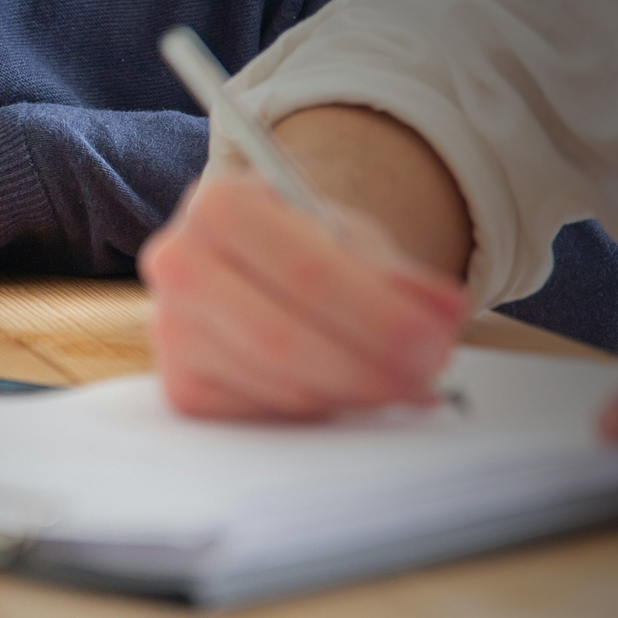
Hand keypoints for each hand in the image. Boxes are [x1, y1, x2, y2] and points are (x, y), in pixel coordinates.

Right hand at [139, 174, 471, 418]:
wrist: (252, 259)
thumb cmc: (305, 244)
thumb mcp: (354, 238)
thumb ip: (400, 275)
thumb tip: (446, 313)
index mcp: (218, 205)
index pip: (306, 272)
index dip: (377, 315)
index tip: (434, 342)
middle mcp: (177, 263)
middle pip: (284, 339)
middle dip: (370, 367)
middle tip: (429, 377)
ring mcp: (171, 329)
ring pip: (280, 384)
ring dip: (356, 392)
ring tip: (405, 382)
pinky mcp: (181, 385)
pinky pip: (266, 413)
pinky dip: (323, 408)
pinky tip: (352, 390)